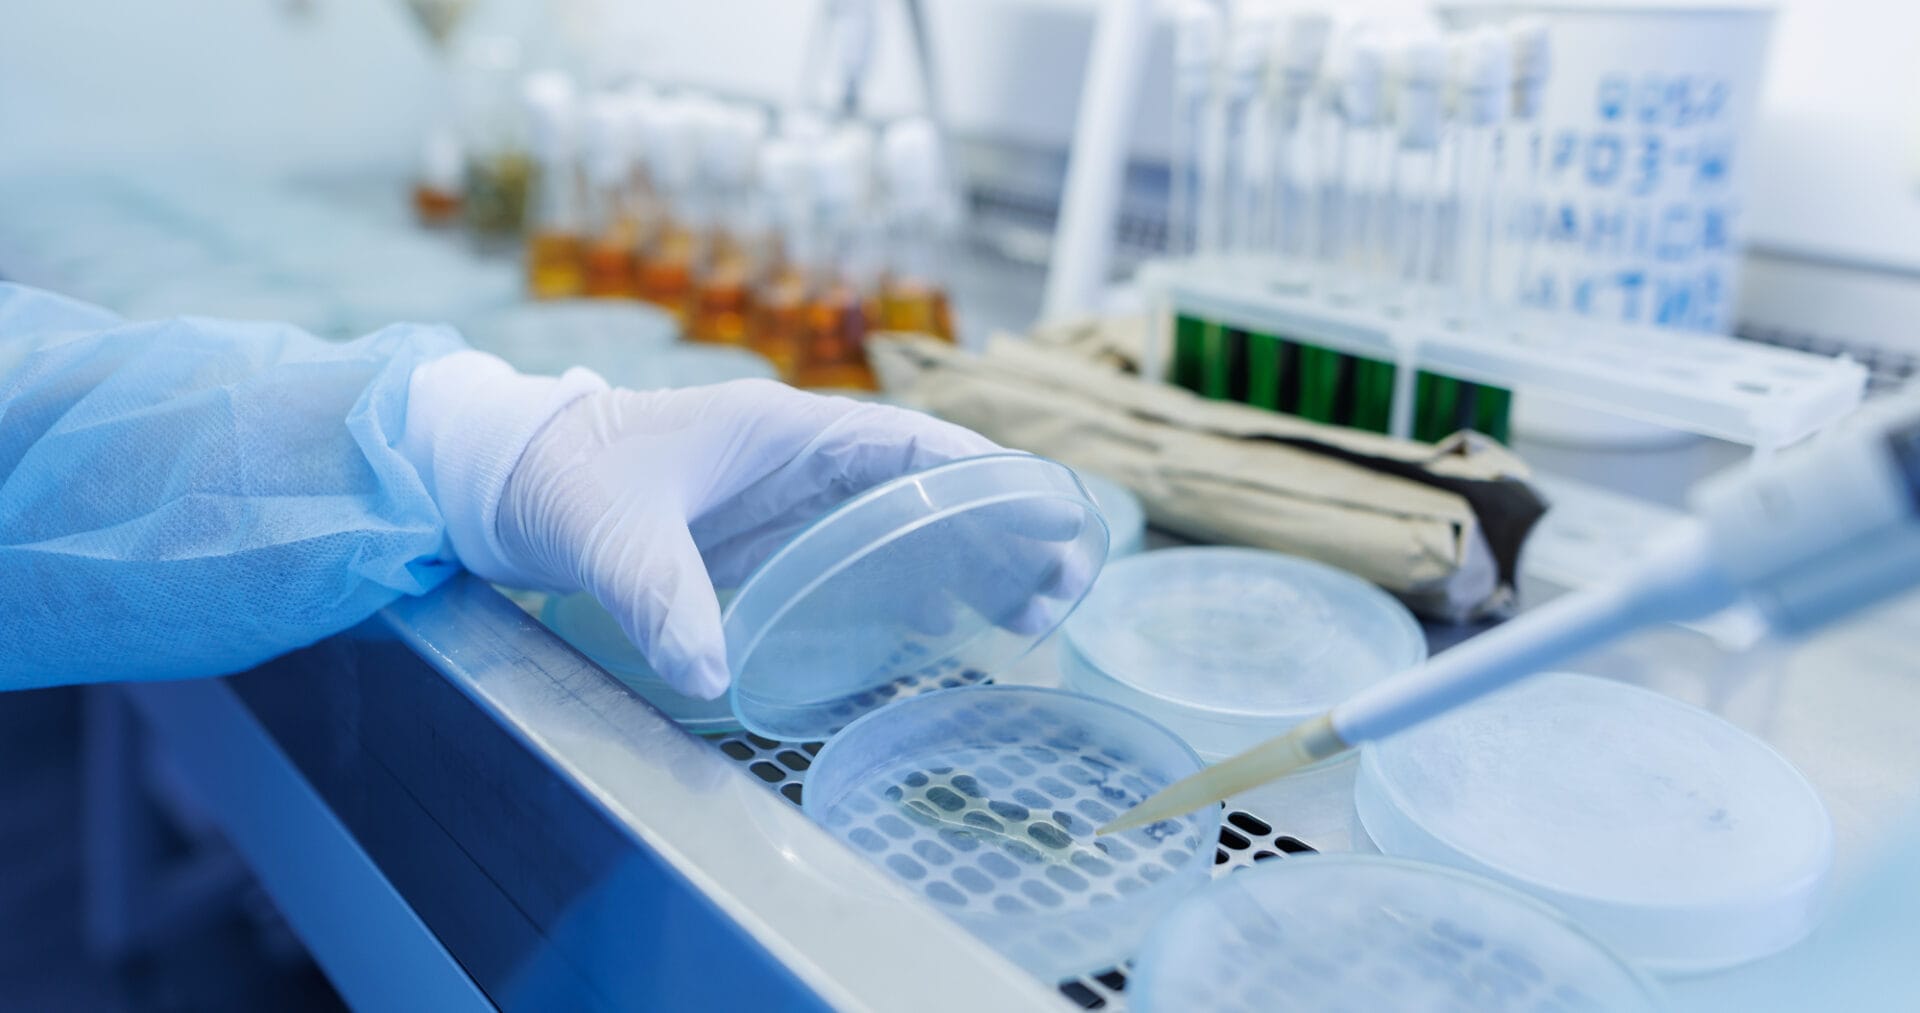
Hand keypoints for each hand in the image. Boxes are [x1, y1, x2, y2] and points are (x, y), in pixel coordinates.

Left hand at [496, 379, 1000, 698]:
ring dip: (966, 558)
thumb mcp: (611, 535)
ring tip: (1030, 612)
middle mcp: (803, 456)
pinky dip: (914, 581)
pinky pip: (863, 552)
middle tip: (1059, 583)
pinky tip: (948, 627)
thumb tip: (711, 672)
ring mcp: (791, 496)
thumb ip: (659, 598)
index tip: (1042, 509)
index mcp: (784, 427)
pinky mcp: (773, 534)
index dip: (980, 471)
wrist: (509, 476)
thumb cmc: (563, 476)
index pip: (906, 439)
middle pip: (925, 483)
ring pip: (903, 519)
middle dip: (997, 526)